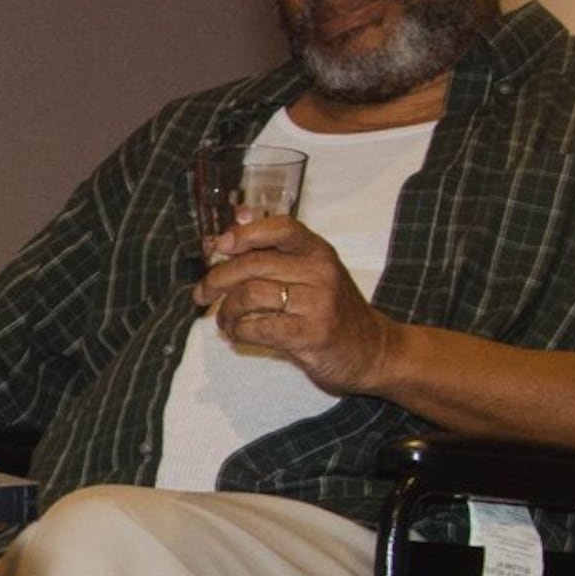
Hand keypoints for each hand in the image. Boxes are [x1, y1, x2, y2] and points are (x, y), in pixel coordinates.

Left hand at [194, 214, 397, 393]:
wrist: (372, 351)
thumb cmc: (331, 309)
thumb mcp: (311, 273)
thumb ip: (274, 251)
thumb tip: (234, 224)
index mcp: (318, 251)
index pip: (281, 227)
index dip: (245, 233)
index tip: (219, 246)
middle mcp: (320, 272)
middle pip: (253, 264)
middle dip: (216, 279)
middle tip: (202, 294)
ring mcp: (318, 303)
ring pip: (250, 296)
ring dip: (226, 311)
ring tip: (224, 321)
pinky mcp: (311, 334)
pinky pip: (259, 327)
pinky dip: (239, 332)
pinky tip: (238, 335)